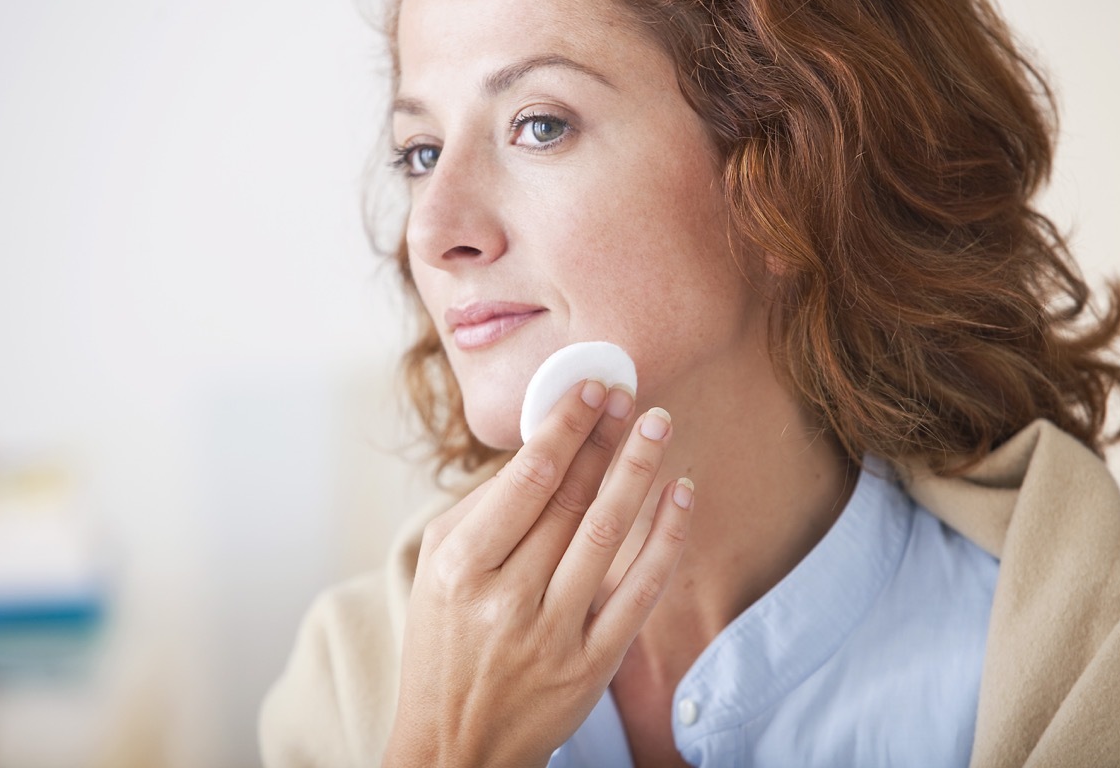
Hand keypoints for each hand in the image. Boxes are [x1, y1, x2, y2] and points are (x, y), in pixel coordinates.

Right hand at [383, 381, 693, 767]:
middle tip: (631, 392)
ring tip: (659, 424)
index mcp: (460, 568)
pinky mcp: (592, 666)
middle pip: (571, 500)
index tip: (590, 387)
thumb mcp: (437, 573)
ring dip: (638, 471)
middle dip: (605, 437)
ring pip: (608, 535)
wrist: (456, 748)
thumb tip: (545, 448)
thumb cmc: (444, 645)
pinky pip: (639, 592)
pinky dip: (665, 539)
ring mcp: (553, 635)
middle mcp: (506, 599)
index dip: (565, 427)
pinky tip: (681, 495)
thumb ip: (482, 511)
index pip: (526, 480)